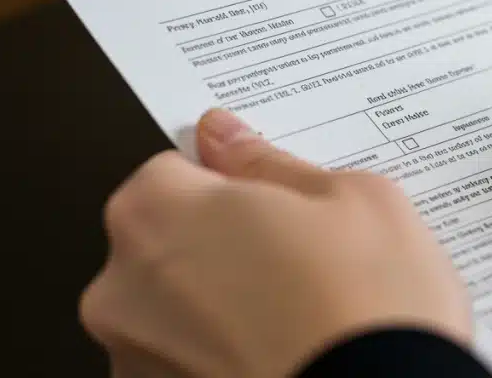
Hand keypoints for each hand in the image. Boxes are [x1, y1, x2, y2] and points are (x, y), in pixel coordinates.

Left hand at [79, 109, 469, 376]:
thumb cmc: (369, 305)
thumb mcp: (349, 196)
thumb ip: (269, 163)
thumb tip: (226, 137)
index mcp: (158, 212)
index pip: (174, 170)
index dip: (233, 184)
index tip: (276, 201)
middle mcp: (122, 287)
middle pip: (168, 242)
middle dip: (224, 245)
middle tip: (304, 258)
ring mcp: (135, 358)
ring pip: (177, 309)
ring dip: (223, 305)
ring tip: (305, 315)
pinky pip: (189, 362)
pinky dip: (225, 355)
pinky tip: (288, 353)